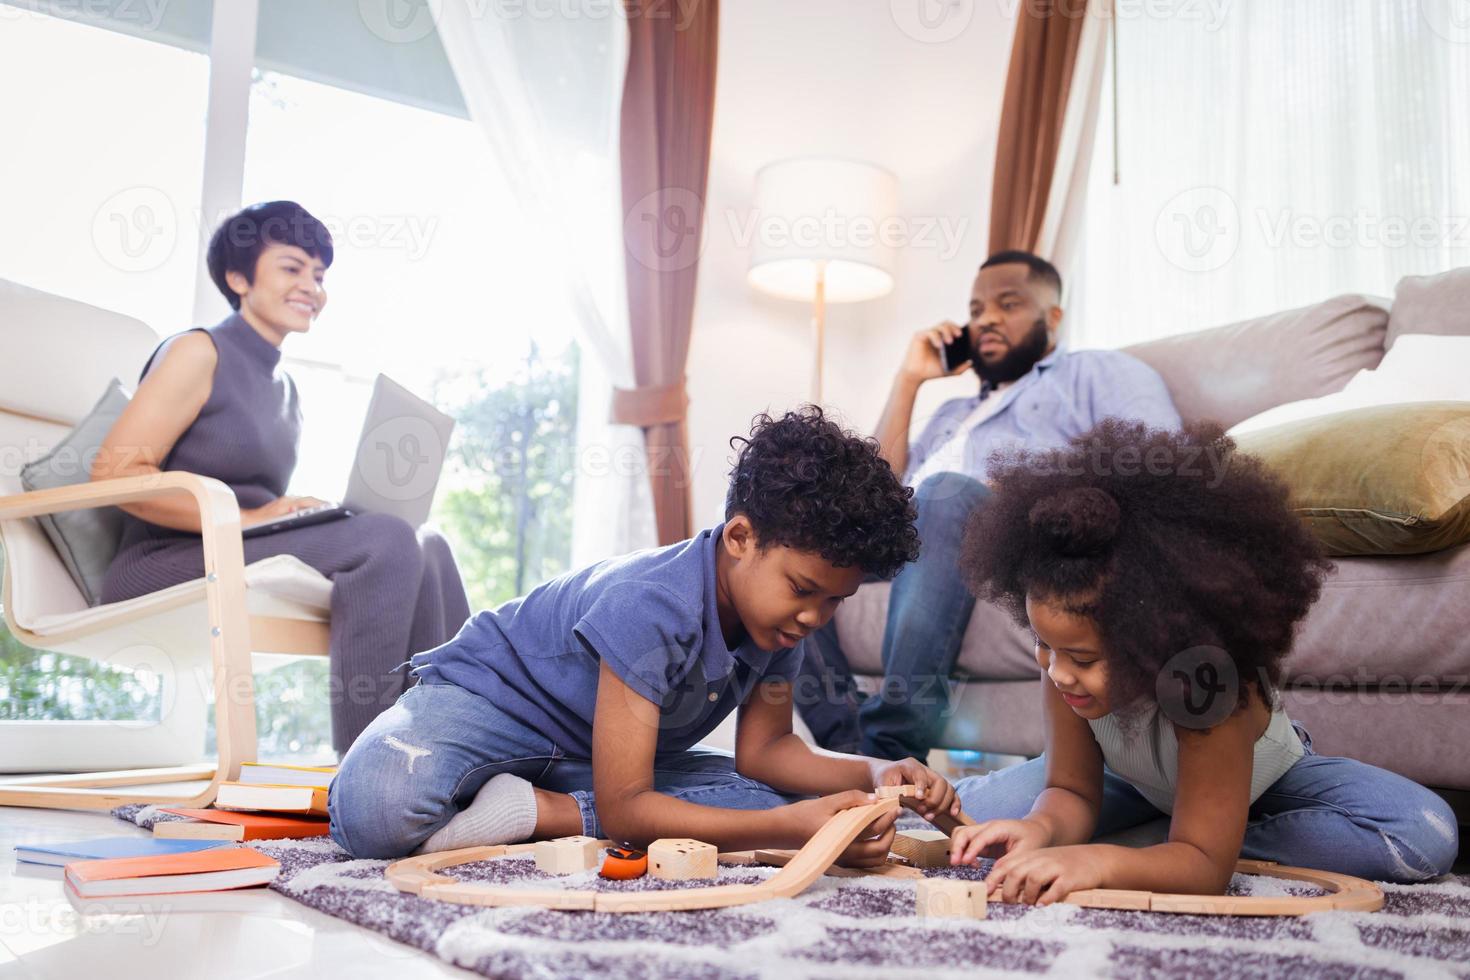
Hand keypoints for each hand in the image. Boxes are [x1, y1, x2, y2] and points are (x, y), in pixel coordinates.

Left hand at [242, 495, 327, 524]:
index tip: (334, 507)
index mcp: (288, 503)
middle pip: (310, 500)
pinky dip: (310, 507)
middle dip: (323, 504)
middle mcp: (288, 500)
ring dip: (317, 505)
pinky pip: (301, 504)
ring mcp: (286, 501)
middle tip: (335, 509)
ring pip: (306, 501)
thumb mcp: (276, 521)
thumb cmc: (259, 524)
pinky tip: (314, 512)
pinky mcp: (284, 505)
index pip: (310, 501)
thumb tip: (298, 509)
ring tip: (328, 511)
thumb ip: (288, 515)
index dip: (323, 504)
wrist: (245, 521)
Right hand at [777, 790, 896, 867]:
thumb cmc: (805, 814)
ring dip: (886, 844)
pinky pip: (867, 862)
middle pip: (880, 849)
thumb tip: (874, 800)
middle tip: (892, 817)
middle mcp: (847, 853)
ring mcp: (845, 859)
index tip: (895, 806)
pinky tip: (874, 835)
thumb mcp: (828, 801)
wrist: (786, 830)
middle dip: (891, 832)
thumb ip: (852, 798)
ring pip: (876, 860)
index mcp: (844, 837)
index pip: (874, 829)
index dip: (888, 817)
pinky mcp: (843, 860)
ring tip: (885, 825)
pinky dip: (876, 851)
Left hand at [869, 757, 958, 824]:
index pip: (920, 774)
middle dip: (934, 799)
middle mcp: (925, 770)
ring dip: (942, 805)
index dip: (921, 786)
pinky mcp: (939, 788)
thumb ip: (888, 794)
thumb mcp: (882, 784)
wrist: (887, 775)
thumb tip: (898, 808)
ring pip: (948, 789)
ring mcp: (934, 778)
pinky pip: (952, 794)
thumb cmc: (884, 779)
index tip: (919, 799)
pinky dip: (955, 804)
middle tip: (922, 812)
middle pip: (940, 781)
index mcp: (910, 765)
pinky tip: (953, 814)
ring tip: (928, 817)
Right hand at [899, 322, 971, 384]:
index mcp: (942, 340)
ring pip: (939, 326)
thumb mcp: (950, 371)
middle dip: (954, 327)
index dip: (959, 329)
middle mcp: (935, 335)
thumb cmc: (931, 372)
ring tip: (950, 342)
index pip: (952, 329)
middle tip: (959, 335)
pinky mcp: (919, 336)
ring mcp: (927, 334)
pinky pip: (930, 332)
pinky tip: (939, 345)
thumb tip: (970, 363)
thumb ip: (961, 368)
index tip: (965, 335)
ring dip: (946, 332)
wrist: (916, 376)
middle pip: (946, 324)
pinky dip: (936, 337)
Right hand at [950, 817, 1051, 864]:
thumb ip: (1009, 862)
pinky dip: (964, 852)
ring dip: (957, 848)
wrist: (1036, 830)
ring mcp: (983, 833)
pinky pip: (967, 843)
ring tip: (962, 864)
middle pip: (963, 832)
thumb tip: (993, 873)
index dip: (971, 850)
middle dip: (957, 847)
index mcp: (998, 827)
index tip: (965, 862)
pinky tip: (973, 864)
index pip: (979, 837)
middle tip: (956, 863)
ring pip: (961, 835)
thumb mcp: (1026, 851)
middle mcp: (987, 827)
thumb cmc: (1033, 838)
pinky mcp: (983, 840)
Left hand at [983, 844, 1109, 905]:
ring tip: (1028, 905)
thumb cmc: (1063, 865)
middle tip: (1010, 903)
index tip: (986, 891)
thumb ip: (1024, 871)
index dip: (994, 878)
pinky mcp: (1070, 878)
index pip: (1006, 865)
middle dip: (1008, 891)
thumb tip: (1003, 890)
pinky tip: (1043, 906)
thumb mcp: (1041, 862)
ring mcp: (1055, 867)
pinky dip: (1047, 898)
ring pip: (1033, 879)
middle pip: (1016, 873)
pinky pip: (1055, 889)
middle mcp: (1041, 860)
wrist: (1094, 859)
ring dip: (1027, 896)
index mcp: (1031, 856)